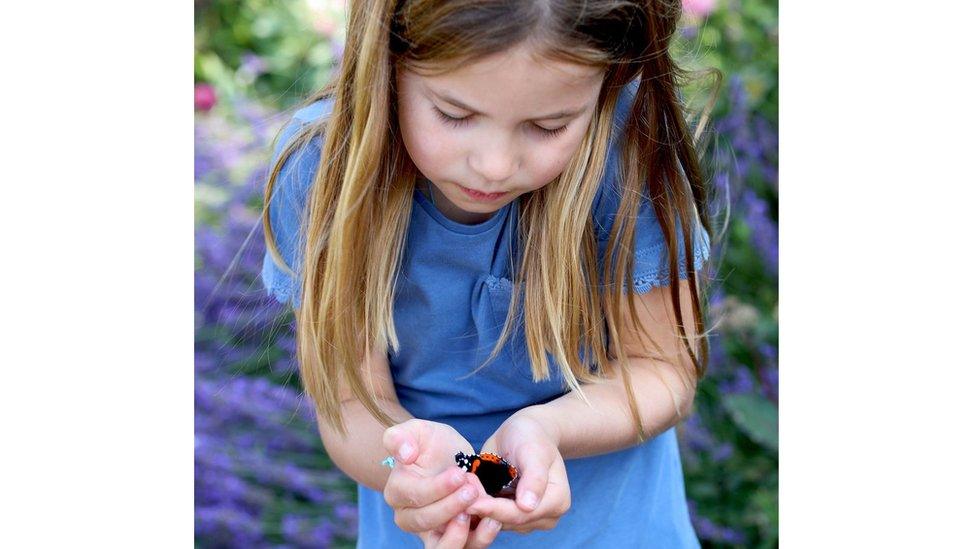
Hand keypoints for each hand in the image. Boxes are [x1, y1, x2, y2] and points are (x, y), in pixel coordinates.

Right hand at [382, 419, 504, 546]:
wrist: (449, 459)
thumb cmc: (431, 444)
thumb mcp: (418, 431)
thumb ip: (401, 437)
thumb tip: (404, 455)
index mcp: (397, 492)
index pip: (414, 496)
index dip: (437, 488)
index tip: (459, 474)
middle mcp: (409, 517)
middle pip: (426, 522)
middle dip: (451, 507)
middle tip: (472, 490)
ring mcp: (430, 532)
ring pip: (441, 546)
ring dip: (463, 533)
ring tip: (484, 514)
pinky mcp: (452, 538)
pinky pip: (463, 548)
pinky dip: (479, 539)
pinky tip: (494, 521)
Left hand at [466, 410, 570, 533]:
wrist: (524, 433)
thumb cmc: (531, 436)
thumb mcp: (533, 450)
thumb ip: (533, 477)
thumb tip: (528, 506)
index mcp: (557, 501)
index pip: (521, 514)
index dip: (494, 510)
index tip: (470, 504)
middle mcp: (546, 516)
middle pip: (508, 521)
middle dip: (483, 508)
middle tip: (458, 492)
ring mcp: (529, 518)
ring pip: (498, 522)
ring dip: (478, 508)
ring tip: (460, 488)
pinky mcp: (512, 515)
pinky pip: (492, 517)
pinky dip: (479, 506)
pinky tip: (465, 492)